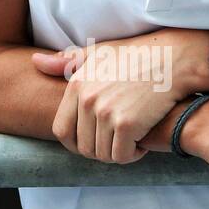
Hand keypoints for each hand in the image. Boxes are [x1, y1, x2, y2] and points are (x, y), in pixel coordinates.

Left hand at [31, 28, 208, 163]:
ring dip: (116, 154)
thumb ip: (66, 61)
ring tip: (130, 141)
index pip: (61, 130)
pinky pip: (122, 156)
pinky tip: (142, 143)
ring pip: (102, 154)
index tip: (91, 143)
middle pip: (82, 147)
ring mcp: (105, 112)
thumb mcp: (97, 52)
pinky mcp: (127, 123)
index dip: (74, 143)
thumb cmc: (136, 55)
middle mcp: (87, 99)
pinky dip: (132, 155)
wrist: (173, 59)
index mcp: (76, 85)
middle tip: (117, 143)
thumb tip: (35, 62)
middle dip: (98, 151)